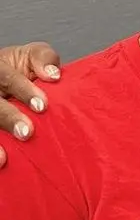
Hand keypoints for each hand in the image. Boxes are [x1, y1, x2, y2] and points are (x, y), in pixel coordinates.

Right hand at [0, 43, 61, 163]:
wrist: (3, 83)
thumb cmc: (20, 71)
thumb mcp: (30, 57)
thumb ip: (43, 58)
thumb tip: (53, 74)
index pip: (7, 77)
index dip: (23, 91)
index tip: (42, 106)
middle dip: (8, 118)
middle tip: (27, 132)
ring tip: (3, 157)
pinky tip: (0, 162)